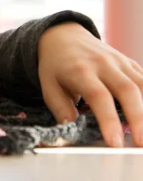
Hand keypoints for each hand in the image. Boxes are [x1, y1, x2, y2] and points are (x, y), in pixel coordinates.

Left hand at [38, 22, 142, 147]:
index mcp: (80, 70)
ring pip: (141, 84)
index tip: (114, 142)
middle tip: (139, 144)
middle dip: (138, 119)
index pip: (98, 96)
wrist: (63, 36)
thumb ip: (59, 106)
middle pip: (127, 90)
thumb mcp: (47, 84)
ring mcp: (118, 61)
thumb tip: (71, 126)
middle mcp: (102, 64)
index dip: (109, 120)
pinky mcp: (129, 62)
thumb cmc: (55, 65)